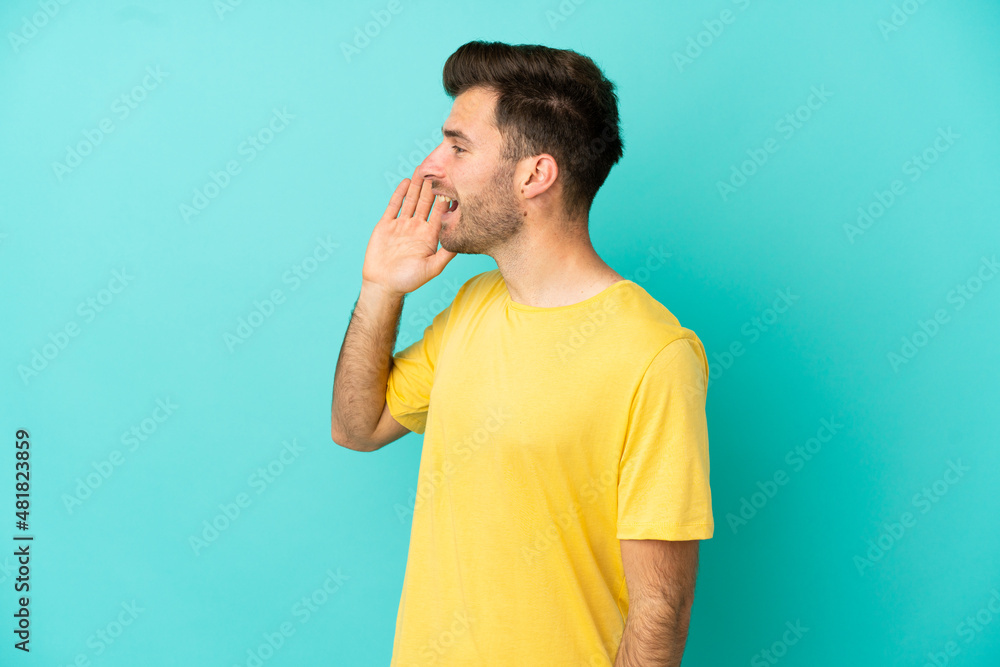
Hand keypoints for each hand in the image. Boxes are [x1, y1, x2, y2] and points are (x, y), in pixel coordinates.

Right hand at [361, 169, 456, 296]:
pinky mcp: (386, 225)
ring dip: (418, 186)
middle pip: (427, 202)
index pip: (440, 213)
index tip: (453, 182)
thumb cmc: (408, 280)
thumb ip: (446, 254)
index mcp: (429, 236)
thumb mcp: (432, 268)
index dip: (446, 198)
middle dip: (432, 186)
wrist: (382, 284)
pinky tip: (406, 182)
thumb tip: (462, 240)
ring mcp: (402, 225)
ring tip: (423, 169)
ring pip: (412, 200)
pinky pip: (394, 206)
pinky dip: (400, 194)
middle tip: (438, 167)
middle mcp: (417, 228)